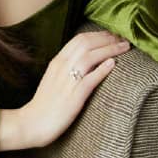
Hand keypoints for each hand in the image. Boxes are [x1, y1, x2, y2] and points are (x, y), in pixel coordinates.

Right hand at [19, 28, 128, 147]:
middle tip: (122, 38)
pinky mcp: (73, 97)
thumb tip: (85, 60)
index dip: (98, 34)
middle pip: (86, 43)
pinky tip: (113, 64)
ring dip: (110, 49)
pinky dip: (102, 70)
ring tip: (124, 47)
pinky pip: (89, 79)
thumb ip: (67, 68)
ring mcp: (67, 81)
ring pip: (90, 57)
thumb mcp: (54, 79)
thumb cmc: (45, 103)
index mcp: (57, 61)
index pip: (79, 39)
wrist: (32, 122)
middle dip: (107, 38)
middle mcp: (61, 67)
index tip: (112, 35)